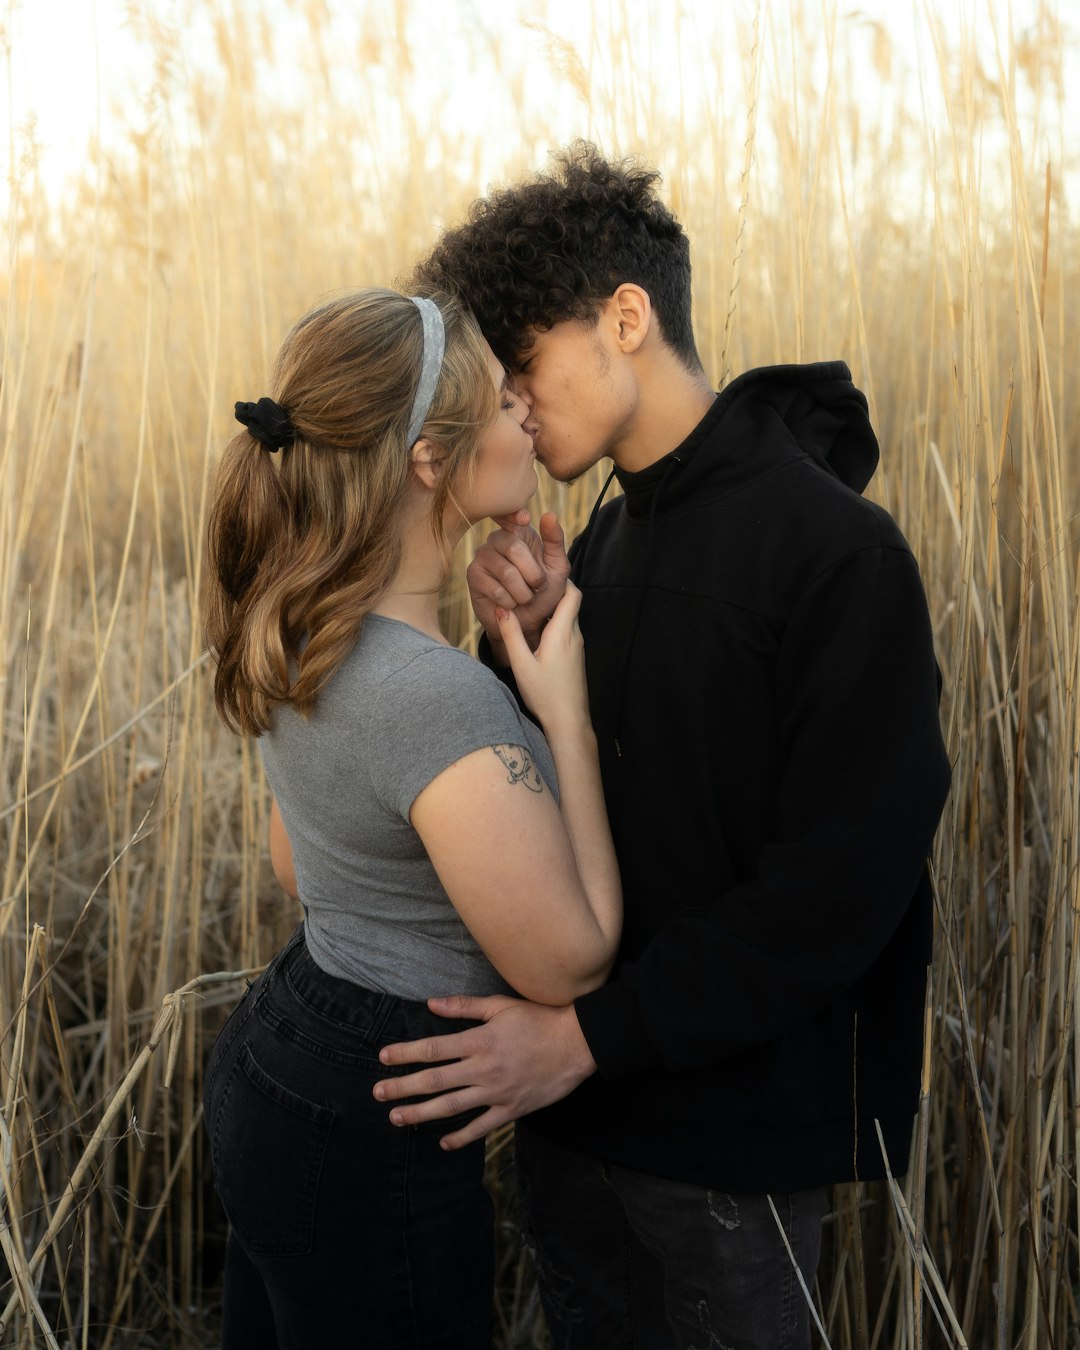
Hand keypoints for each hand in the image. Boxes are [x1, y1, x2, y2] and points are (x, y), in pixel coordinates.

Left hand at [373, 995, 595, 1148]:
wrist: (576, 1044)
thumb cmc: (539, 1019)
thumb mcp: (501, 1006)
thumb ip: (465, 1006)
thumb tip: (431, 1003)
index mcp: (479, 1041)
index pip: (433, 1049)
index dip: (405, 1054)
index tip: (383, 1058)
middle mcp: (483, 1069)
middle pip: (435, 1080)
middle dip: (403, 1087)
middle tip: (378, 1093)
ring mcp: (497, 1092)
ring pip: (452, 1106)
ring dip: (421, 1113)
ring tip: (397, 1117)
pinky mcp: (512, 1109)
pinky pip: (482, 1127)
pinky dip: (461, 1136)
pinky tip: (443, 1142)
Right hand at [467, 511, 569, 661]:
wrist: (528, 623)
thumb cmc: (543, 593)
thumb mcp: (557, 567)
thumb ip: (555, 542)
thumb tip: (549, 515)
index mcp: (518, 533)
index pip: (510, 514)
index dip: (514, 515)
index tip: (525, 519)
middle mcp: (497, 540)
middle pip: (513, 547)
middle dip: (533, 574)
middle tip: (538, 587)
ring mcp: (482, 557)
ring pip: (506, 572)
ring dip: (523, 592)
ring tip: (525, 598)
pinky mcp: (473, 577)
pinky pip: (495, 588)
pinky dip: (510, 601)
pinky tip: (509, 604)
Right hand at [497, 583, 587, 736]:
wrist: (569, 721)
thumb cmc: (546, 695)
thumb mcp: (521, 664)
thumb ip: (511, 635)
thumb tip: (502, 608)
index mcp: (562, 632)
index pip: (572, 594)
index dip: (561, 580)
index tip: (540, 574)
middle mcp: (574, 635)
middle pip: (570, 603)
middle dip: (551, 592)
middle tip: (528, 586)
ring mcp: (577, 647)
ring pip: (567, 618)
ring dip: (551, 610)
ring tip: (528, 608)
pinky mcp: (576, 657)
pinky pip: (567, 632)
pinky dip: (554, 625)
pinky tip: (536, 633)